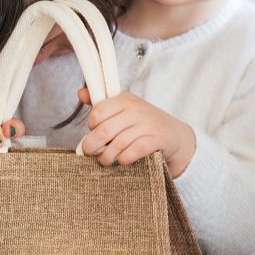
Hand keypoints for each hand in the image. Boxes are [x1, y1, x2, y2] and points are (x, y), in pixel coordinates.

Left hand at [77, 89, 195, 176]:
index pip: (98, 112)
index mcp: (124, 100)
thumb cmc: (143, 123)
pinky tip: (122, 160)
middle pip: (105, 130)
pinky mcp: (158, 139)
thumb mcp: (123, 109)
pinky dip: (125, 158)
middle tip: (90, 152)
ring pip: (119, 143)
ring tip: (105, 160)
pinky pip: (136, 150)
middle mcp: (136, 110)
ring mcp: (148, 124)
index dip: (91, 126)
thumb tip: (80, 93)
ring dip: (107, 156)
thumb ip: (101, 105)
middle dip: (93, 145)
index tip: (93, 133)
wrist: (174, 134)